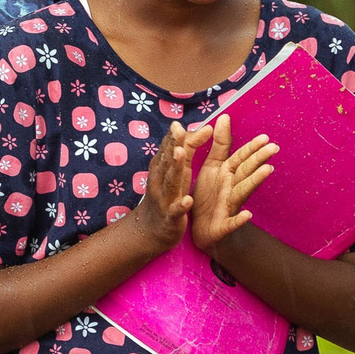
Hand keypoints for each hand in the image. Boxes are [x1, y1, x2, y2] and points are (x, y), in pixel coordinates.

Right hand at [126, 121, 211, 249]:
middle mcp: (160, 182)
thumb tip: (205, 127)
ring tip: (180, 154)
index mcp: (162, 169)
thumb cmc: (166, 195)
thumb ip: (189, 149)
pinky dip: (181, 206)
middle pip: (167, 161)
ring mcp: (164, 200)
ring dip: (175, 168)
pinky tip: (188, 200)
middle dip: (172, 145)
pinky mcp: (171, 218)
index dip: (174, 136)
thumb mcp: (177, 171)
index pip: (168, 148)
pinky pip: (176, 211)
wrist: (149, 230)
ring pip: (170, 182)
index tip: (178, 123)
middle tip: (178, 130)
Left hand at [189, 113, 279, 253]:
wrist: (200, 230)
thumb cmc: (208, 196)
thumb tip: (225, 117)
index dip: (251, 148)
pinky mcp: (222, 226)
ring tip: (267, 171)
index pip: (240, 158)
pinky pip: (231, 223)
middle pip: (245, 171)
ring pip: (242, 192)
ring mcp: (229, 207)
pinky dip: (239, 219)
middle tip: (273, 148)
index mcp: (227, 174)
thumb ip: (220, 144)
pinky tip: (248, 215)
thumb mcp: (212, 167)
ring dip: (254, 181)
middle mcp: (231, 188)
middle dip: (258, 160)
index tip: (265, 137)